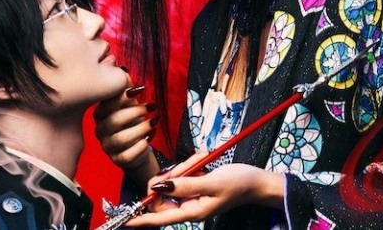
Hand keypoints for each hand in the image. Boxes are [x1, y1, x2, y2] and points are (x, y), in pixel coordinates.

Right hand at [93, 83, 157, 174]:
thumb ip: (126, 89)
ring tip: (155, 121)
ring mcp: (107, 146)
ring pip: (121, 138)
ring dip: (141, 128)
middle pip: (114, 121)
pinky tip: (151, 137)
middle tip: (152, 106)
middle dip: (135, 112)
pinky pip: (128, 155)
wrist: (136, 147)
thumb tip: (122, 70)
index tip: (141, 90)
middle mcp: (100, 130)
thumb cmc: (131, 121)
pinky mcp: (117, 160)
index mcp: (100, 113)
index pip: (107, 104)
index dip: (123, 96)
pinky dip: (141, 145)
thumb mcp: (129, 104)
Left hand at [126, 153, 284, 226]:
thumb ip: (185, 185)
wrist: (257, 181)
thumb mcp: (211, 182)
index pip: (160, 217)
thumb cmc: (238, 183)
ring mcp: (192, 195)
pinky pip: (184, 173)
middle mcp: (189, 206)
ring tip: (202, 162)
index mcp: (192, 211)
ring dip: (186, 167)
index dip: (142, 218)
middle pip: (165, 191)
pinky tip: (203, 161)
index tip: (126, 220)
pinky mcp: (196, 185)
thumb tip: (160, 187)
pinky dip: (191, 165)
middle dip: (173, 174)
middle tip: (189, 165)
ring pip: (174, 179)